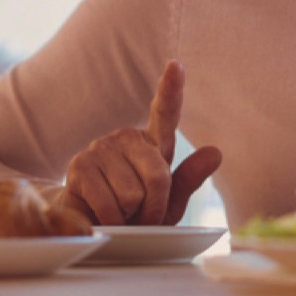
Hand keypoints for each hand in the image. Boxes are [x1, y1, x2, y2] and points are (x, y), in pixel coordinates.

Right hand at [57, 61, 221, 225]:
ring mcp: (100, 147)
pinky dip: (112, 221)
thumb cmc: (136, 215)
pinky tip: (104, 217)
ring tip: (120, 212)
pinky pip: (109, 204)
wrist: (95, 230)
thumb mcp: (168, 203)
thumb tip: (215, 152)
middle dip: (154, 206)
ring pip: (132, 194)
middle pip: (159, 176)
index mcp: (153, 141)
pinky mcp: (79, 166)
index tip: (175, 65)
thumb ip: (189, 179)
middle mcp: (126, 137)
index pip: (166, 111)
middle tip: (142, 214)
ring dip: (130, 215)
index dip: (171, 88)